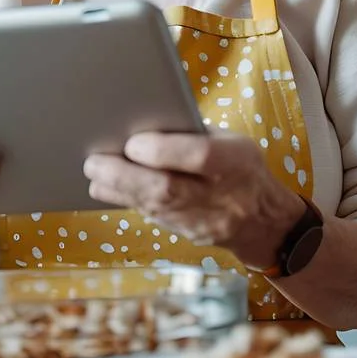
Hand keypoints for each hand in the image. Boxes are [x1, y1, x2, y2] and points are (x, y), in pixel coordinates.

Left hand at [83, 132, 304, 269]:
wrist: (262, 221)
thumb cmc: (241, 168)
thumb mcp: (232, 141)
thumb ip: (194, 134)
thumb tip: (145, 122)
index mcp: (236, 161)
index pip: (199, 157)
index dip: (163, 151)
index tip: (132, 142)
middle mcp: (221, 195)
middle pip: (167, 189)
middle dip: (125, 174)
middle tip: (95, 161)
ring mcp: (203, 221)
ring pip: (154, 208)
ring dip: (118, 189)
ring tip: (94, 171)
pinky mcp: (187, 235)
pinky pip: (152, 217)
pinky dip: (126, 200)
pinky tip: (106, 187)